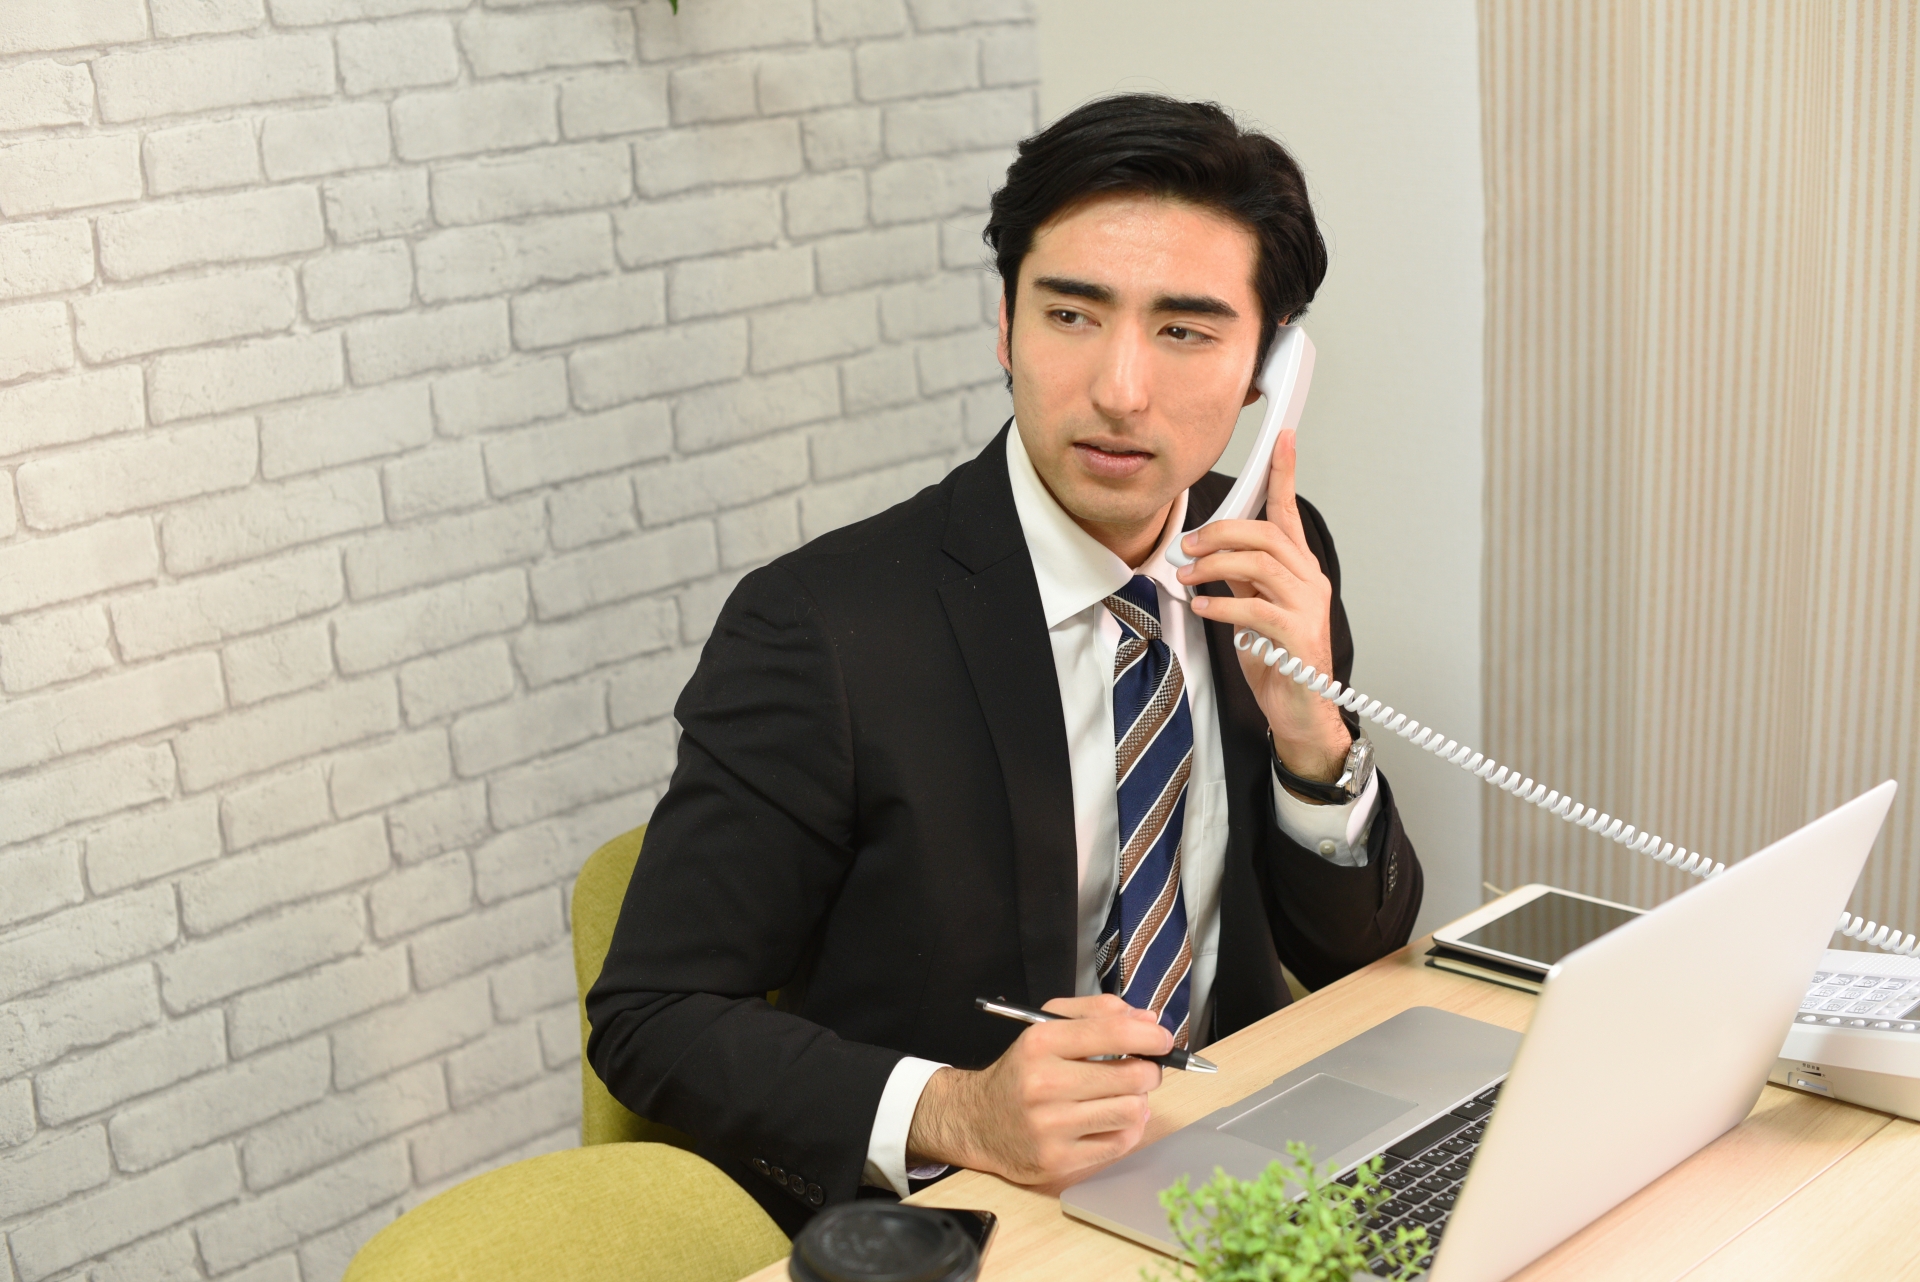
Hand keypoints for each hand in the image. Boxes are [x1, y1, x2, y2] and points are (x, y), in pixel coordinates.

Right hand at [904, 994, 1169, 1184]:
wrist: (977, 1121)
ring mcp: (1051, 1126)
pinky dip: (1125, 1130)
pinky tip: (1110, 1120)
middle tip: (1143, 1070)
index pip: (1114, 1033)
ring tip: (1121, 1097)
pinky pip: (1119, 1143)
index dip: (1150, 1036)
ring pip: (1132, 1111)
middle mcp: (1044, 1084)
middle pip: (1132, 1075)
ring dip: (1137, 1102)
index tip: (1162, 1040)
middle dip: (1149, 1071)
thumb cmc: (1022, 1071)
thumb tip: (1148, 1022)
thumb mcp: (1047, 1027)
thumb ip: (1096, 1014)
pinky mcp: (1058, 1160)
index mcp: (1041, 1042)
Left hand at [1178, 428, 1350, 785]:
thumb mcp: (1251, 609)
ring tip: (1187, 576)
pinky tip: (1203, 608)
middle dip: (1220, 532)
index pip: (1289, 512)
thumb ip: (1239, 578)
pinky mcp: (1298, 635)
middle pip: (1265, 533)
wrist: (1299, 710)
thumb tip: (1209, 555)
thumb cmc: (1277, 660)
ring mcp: (1307, 606)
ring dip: (1215, 565)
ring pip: (1260, 563)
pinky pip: (1256, 607)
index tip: (1283, 438)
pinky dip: (1223, 603)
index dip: (1285, 474)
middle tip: (1186, 546)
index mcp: (1299, 568)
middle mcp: (1309, 580)